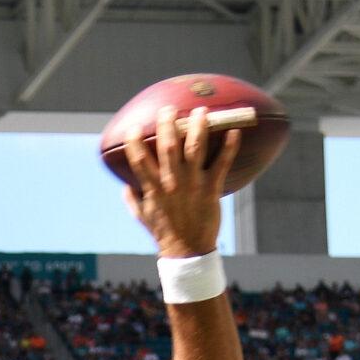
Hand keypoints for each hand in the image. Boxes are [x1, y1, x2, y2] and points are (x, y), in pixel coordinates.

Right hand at [118, 106, 241, 258]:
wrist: (187, 251)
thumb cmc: (163, 232)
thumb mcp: (142, 216)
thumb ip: (132, 198)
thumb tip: (124, 184)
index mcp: (153, 188)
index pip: (139, 159)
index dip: (134, 141)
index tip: (133, 127)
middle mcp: (172, 182)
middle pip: (167, 146)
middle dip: (167, 124)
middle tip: (168, 109)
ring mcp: (192, 185)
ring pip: (194, 149)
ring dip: (198, 127)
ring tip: (200, 111)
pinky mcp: (210, 190)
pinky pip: (221, 165)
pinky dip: (229, 148)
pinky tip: (235, 132)